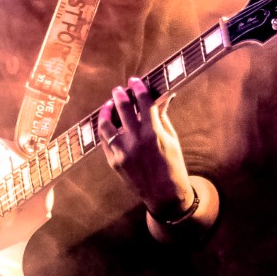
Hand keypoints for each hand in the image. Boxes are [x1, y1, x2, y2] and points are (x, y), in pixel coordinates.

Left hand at [97, 77, 194, 217]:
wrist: (164, 195)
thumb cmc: (172, 165)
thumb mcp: (171, 139)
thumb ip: (162, 117)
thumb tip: (161, 97)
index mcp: (153, 133)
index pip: (143, 102)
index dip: (138, 88)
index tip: (135, 81)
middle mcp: (136, 140)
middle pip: (122, 108)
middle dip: (120, 95)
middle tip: (119, 89)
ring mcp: (122, 152)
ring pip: (106, 124)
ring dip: (106, 111)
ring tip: (109, 105)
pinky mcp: (114, 161)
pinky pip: (104, 141)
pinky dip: (105, 129)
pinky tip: (107, 123)